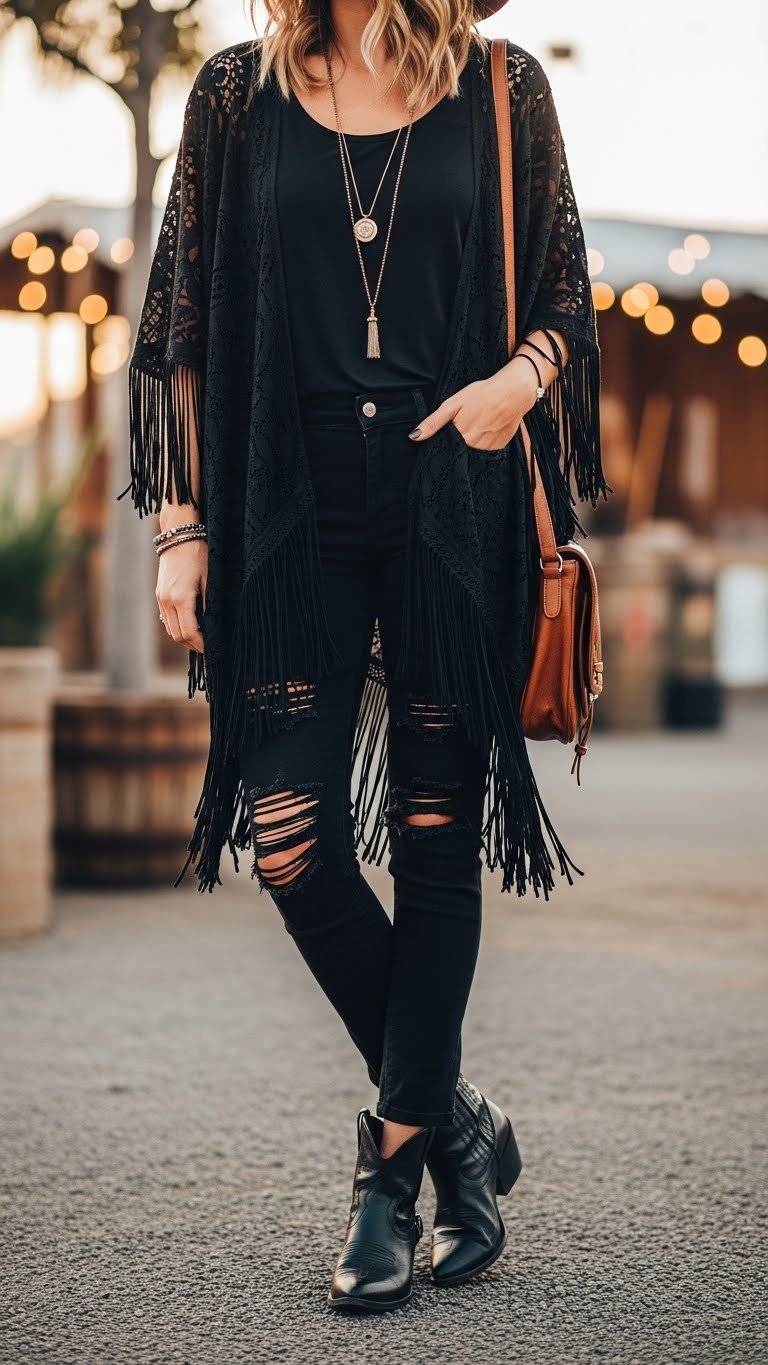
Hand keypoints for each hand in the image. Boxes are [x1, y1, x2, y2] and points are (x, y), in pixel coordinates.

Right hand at [156, 538, 207, 653]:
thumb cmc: (198, 554)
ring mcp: (160, 598)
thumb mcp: (210, 580)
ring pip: (170, 629)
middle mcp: (166, 601)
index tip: (213, 649)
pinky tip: (190, 624)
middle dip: (192, 644)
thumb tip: (214, 625)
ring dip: (184, 637)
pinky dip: (177, 626)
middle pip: (177, 635)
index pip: (189, 632)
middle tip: (208, 647)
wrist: (178, 535)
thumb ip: (210, 604)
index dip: (201, 644)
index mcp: (180, 599)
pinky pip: (166, 618)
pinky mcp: (159, 594)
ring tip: (201, 638)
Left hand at [408, 359, 539, 450]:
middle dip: (456, 448)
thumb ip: (433, 422)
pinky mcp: (500, 447)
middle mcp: (474, 448)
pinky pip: (487, 452)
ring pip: (473, 454)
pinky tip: (485, 432)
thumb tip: (414, 437)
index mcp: (460, 439)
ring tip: (474, 430)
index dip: (443, 446)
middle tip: (462, 430)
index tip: (443, 440)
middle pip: (459, 454)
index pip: (445, 451)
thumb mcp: (453, 404)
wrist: (513, 392)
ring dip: (470, 448)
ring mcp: (488, 450)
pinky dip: (484, 446)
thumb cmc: (481, 394)